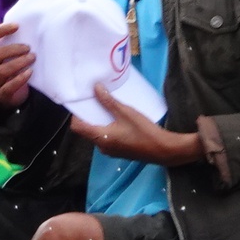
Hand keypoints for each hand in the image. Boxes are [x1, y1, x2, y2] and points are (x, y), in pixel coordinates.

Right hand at [0, 20, 34, 106]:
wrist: (5, 94)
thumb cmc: (6, 66)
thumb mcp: (3, 54)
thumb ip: (7, 42)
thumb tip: (23, 25)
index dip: (1, 30)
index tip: (17, 26)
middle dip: (14, 49)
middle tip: (28, 48)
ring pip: (2, 71)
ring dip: (19, 62)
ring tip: (32, 58)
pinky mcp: (0, 95)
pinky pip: (9, 87)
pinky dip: (21, 78)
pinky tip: (30, 72)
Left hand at [67, 85, 197, 164]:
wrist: (163, 150)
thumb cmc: (144, 131)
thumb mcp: (126, 113)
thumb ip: (109, 101)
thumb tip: (95, 88)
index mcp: (101, 137)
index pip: (77, 127)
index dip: (76, 115)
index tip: (81, 103)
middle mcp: (102, 147)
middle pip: (87, 131)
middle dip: (88, 116)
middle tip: (94, 101)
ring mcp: (111, 151)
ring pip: (98, 134)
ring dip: (99, 122)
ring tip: (105, 107)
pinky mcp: (120, 152)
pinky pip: (107, 138)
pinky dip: (107, 128)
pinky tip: (116, 119)